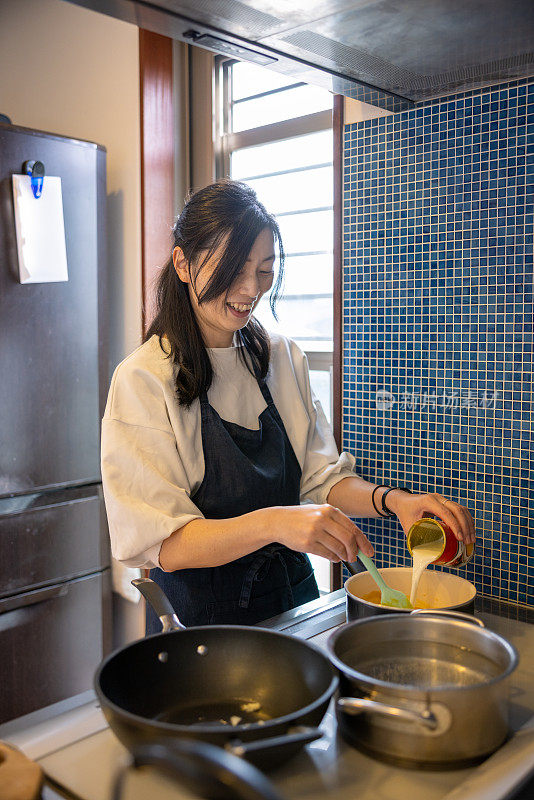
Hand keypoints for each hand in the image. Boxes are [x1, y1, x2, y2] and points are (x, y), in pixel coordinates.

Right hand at [252, 504, 373, 561]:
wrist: (278, 521)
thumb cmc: (301, 518)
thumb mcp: (320, 512)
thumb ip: (337, 523)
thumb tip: (355, 540)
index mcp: (329, 510)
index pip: (353, 528)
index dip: (364, 542)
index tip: (369, 551)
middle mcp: (323, 519)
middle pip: (349, 539)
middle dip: (355, 551)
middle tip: (355, 557)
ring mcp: (315, 531)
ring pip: (339, 549)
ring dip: (344, 556)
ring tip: (343, 557)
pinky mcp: (308, 543)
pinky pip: (328, 554)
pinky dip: (334, 558)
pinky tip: (333, 557)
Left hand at [386, 491, 475, 543]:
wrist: (403, 501)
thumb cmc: (405, 514)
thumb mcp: (408, 527)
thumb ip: (416, 540)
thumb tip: (424, 559)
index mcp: (428, 502)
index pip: (446, 512)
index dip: (455, 525)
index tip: (460, 538)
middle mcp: (437, 498)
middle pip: (457, 510)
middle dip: (465, 527)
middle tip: (467, 542)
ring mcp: (443, 499)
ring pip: (462, 509)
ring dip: (469, 524)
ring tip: (471, 539)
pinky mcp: (447, 503)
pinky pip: (461, 510)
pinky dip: (467, 520)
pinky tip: (470, 531)